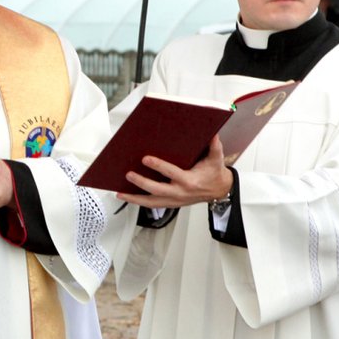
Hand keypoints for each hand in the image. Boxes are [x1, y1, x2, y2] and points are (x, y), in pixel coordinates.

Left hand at [116, 136, 233, 209]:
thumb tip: (213, 133)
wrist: (219, 190)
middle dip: (141, 183)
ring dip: (134, 198)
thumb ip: (214, 146)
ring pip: (151, 202)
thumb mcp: (216, 159)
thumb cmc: (214, 174)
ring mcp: (174, 200)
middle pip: (157, 190)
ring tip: (120, 193)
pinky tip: (127, 197)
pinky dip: (138, 202)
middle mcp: (180, 192)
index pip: (171, 173)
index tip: (146, 159)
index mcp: (189, 181)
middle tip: (129, 174)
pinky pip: (152, 205)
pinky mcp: (170, 203)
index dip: (158, 166)